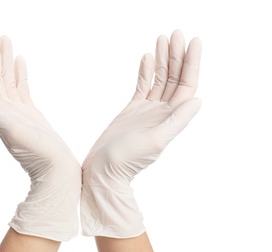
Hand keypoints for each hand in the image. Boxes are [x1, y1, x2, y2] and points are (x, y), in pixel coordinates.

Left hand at [0, 29, 80, 240]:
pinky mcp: (30, 113)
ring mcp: (17, 111)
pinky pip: (21, 88)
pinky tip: (20, 62)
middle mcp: (4, 109)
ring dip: (5, 59)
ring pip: (8, 79)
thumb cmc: (39, 155)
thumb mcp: (15, 132)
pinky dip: (19, 74)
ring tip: (5, 40)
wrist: (56, 171)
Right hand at [80, 30, 201, 237]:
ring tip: (163, 39)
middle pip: (174, 78)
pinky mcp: (132, 110)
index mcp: (170, 118)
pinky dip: (145, 72)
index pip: (186, 85)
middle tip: (176, 34)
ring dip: (162, 60)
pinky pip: (142, 86)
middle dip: (176, 56)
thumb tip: (198, 100)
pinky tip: (147, 58)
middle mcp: (162, 112)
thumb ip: (177, 120)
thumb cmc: (127, 159)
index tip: (193, 42)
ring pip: (159, 80)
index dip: (191, 63)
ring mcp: (147, 110)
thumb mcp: (156, 140)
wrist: (103, 169)